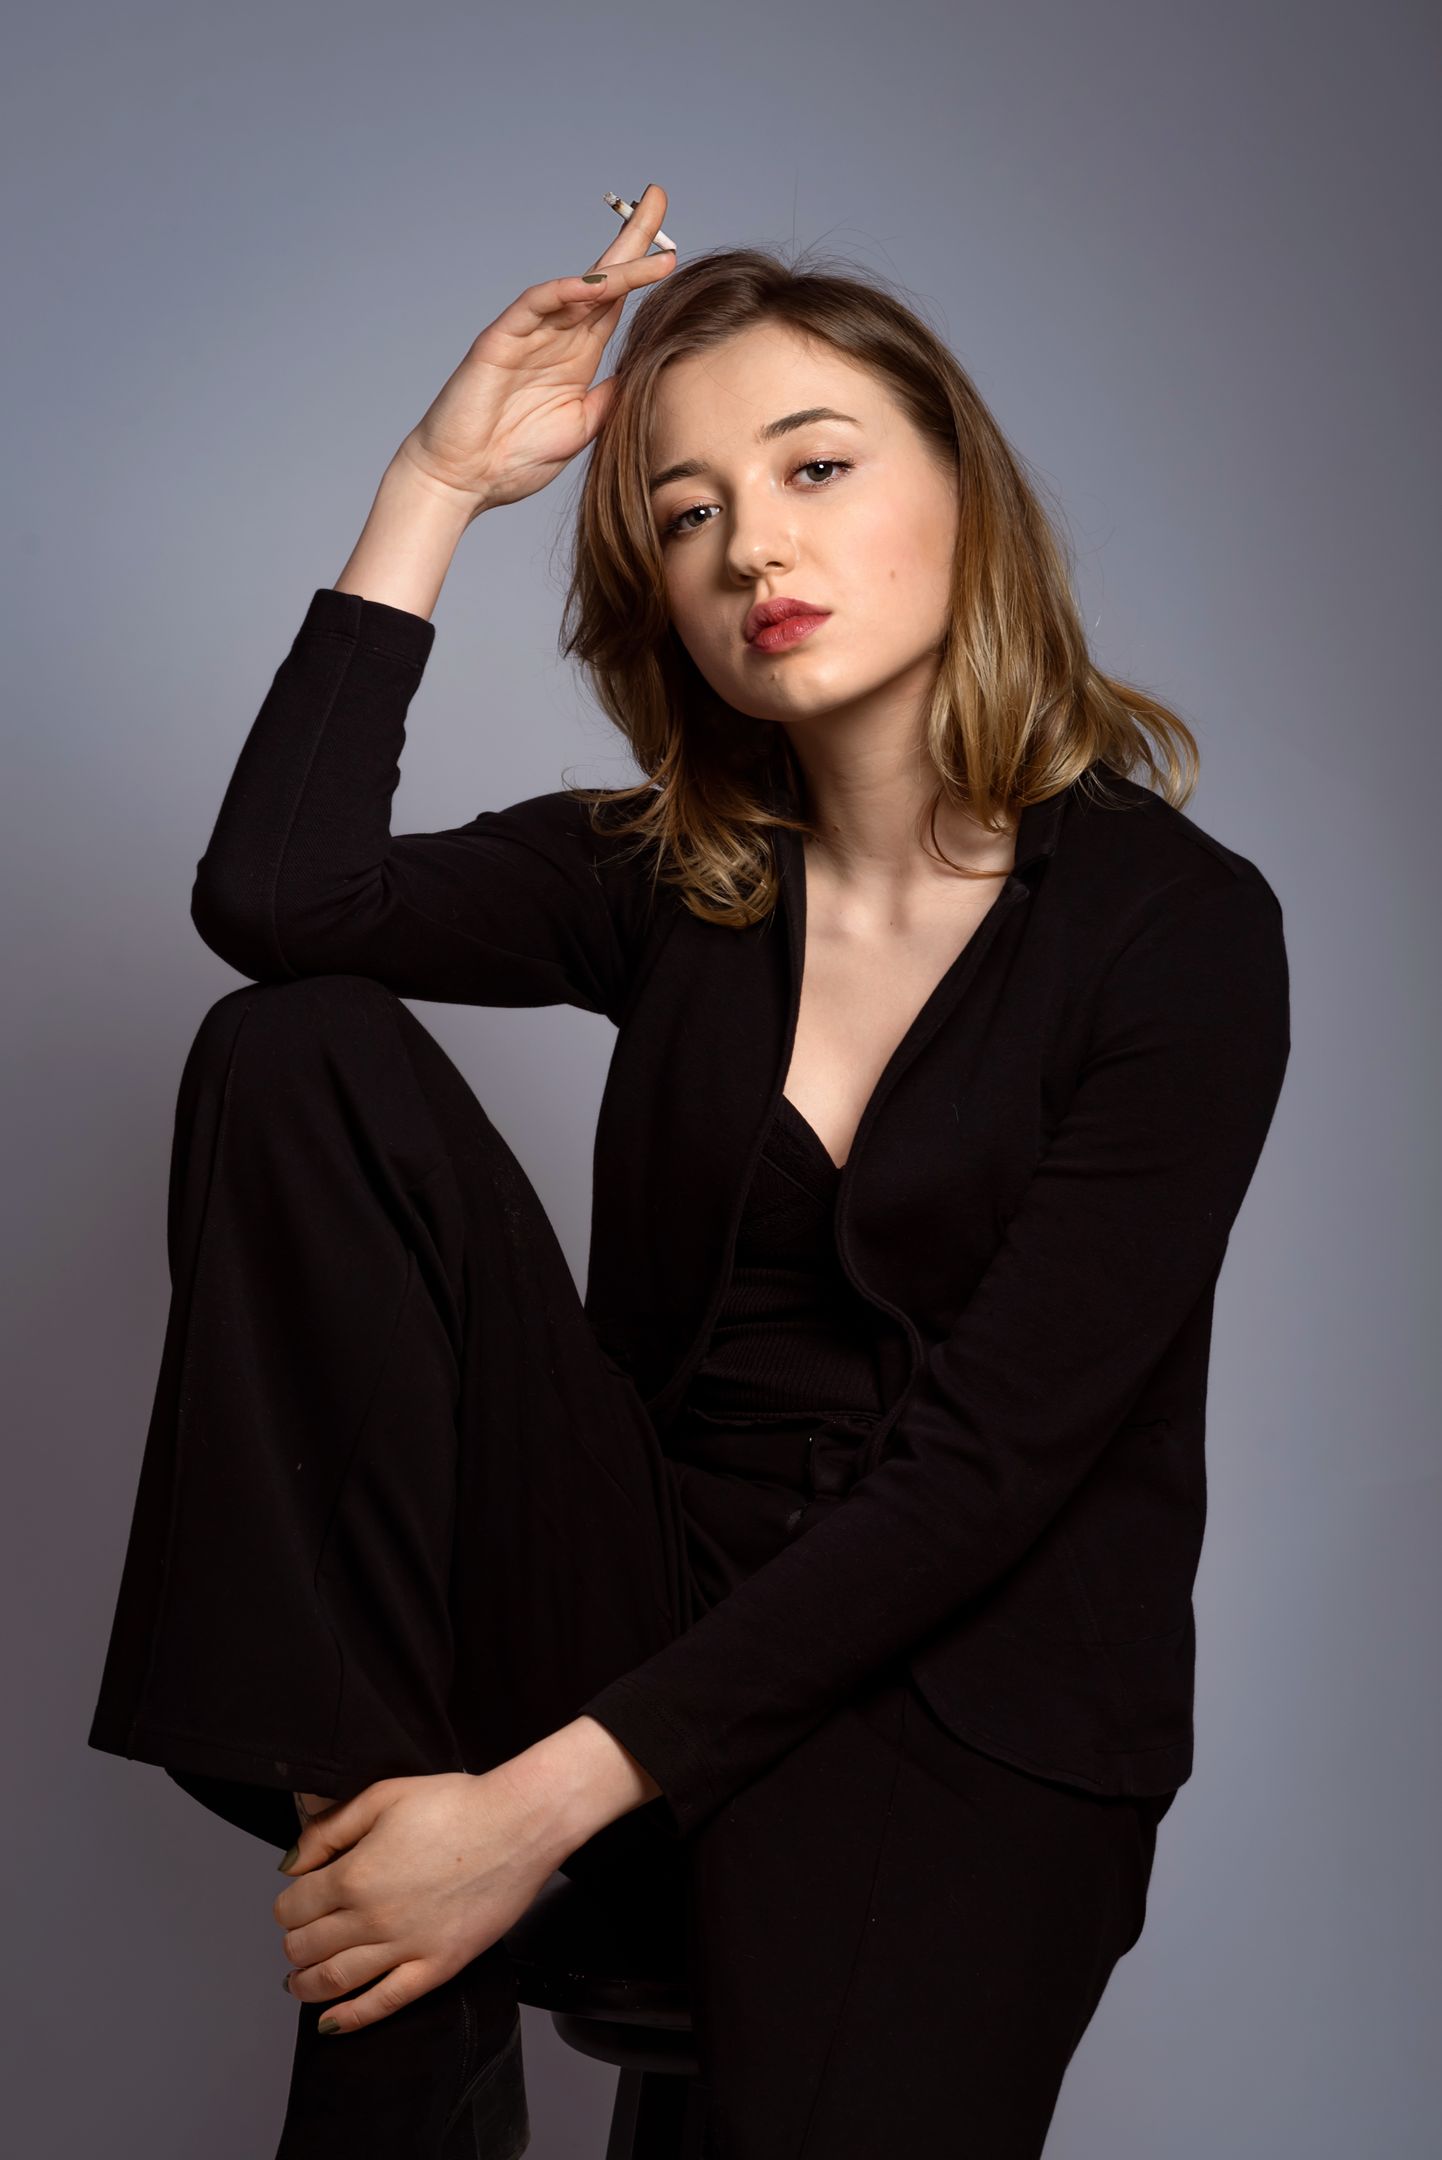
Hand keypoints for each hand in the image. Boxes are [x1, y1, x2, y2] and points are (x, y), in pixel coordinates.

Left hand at [272, 1766, 565, 2033]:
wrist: (519, 1823)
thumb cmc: (455, 1803)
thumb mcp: (384, 1796)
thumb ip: (330, 1829)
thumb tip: (291, 1864)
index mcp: (355, 1874)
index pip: (294, 1907)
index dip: (288, 1905)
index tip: (296, 1901)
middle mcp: (372, 1918)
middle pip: (307, 1947)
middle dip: (294, 1944)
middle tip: (299, 1938)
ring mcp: (406, 1947)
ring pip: (335, 1981)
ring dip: (306, 1985)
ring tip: (299, 1981)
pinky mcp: (437, 1967)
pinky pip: (384, 2004)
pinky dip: (350, 2018)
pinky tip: (331, 2022)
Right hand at [398, 182, 676, 515]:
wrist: (463, 481)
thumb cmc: (515, 459)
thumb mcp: (583, 428)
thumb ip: (612, 398)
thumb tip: (648, 371)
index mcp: (577, 354)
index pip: (616, 300)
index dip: (644, 269)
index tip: (676, 245)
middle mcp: (556, 335)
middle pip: (601, 276)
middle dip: (632, 237)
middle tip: (659, 196)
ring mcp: (528, 333)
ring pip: (576, 286)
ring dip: (616, 267)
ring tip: (653, 247)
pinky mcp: (500, 340)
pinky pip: (535, 304)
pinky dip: (565, 290)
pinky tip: (597, 284)